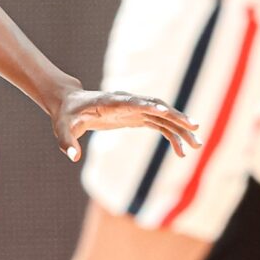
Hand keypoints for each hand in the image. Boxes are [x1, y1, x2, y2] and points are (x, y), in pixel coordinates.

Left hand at [54, 89, 201, 162]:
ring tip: (197, 144)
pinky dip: (172, 137)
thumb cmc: (65, 116)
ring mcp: (135, 109)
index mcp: (111, 102)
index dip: (149, 105)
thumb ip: (67, 142)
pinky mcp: (137, 117)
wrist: (70, 105)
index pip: (133, 102)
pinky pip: (160, 126)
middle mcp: (128, 103)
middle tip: (195, 128)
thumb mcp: (62, 129)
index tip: (165, 111)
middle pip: (157, 107)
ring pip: (163, 117)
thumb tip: (72, 158)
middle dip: (176, 117)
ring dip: (181, 129)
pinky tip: (182, 152)